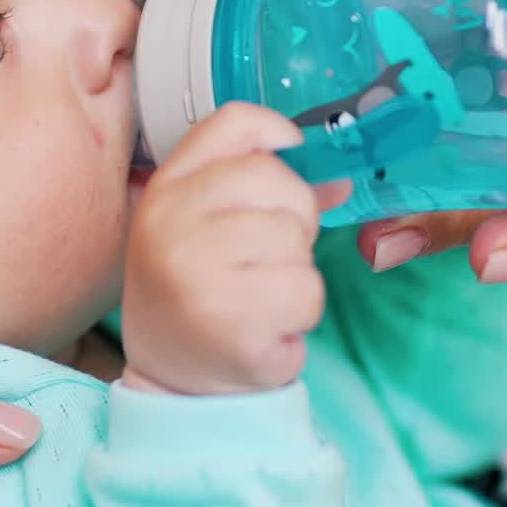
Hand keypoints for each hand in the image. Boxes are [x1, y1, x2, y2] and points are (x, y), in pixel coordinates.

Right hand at [121, 102, 347, 394]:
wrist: (174, 384)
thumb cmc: (199, 293)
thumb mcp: (206, 225)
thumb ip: (264, 187)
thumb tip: (340, 179)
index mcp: (166, 188)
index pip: (233, 123)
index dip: (278, 136)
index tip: (293, 166)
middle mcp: (172, 223)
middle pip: (280, 182)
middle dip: (296, 221)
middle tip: (267, 258)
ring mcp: (198, 273)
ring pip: (299, 243)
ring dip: (298, 275)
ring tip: (260, 298)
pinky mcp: (233, 324)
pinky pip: (306, 294)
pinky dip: (299, 316)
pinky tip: (265, 329)